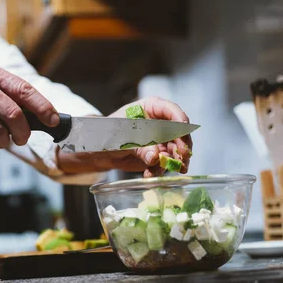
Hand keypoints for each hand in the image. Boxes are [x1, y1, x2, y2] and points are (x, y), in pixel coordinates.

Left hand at [57, 97, 192, 177]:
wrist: (98, 151)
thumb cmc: (106, 133)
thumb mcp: (120, 137)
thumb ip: (139, 147)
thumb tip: (155, 157)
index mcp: (151, 108)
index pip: (171, 110)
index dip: (180, 120)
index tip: (184, 129)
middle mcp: (160, 123)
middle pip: (180, 133)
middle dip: (182, 146)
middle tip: (181, 158)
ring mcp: (161, 140)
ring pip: (176, 150)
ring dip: (173, 161)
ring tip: (164, 168)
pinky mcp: (158, 155)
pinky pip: (164, 164)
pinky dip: (159, 170)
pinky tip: (150, 174)